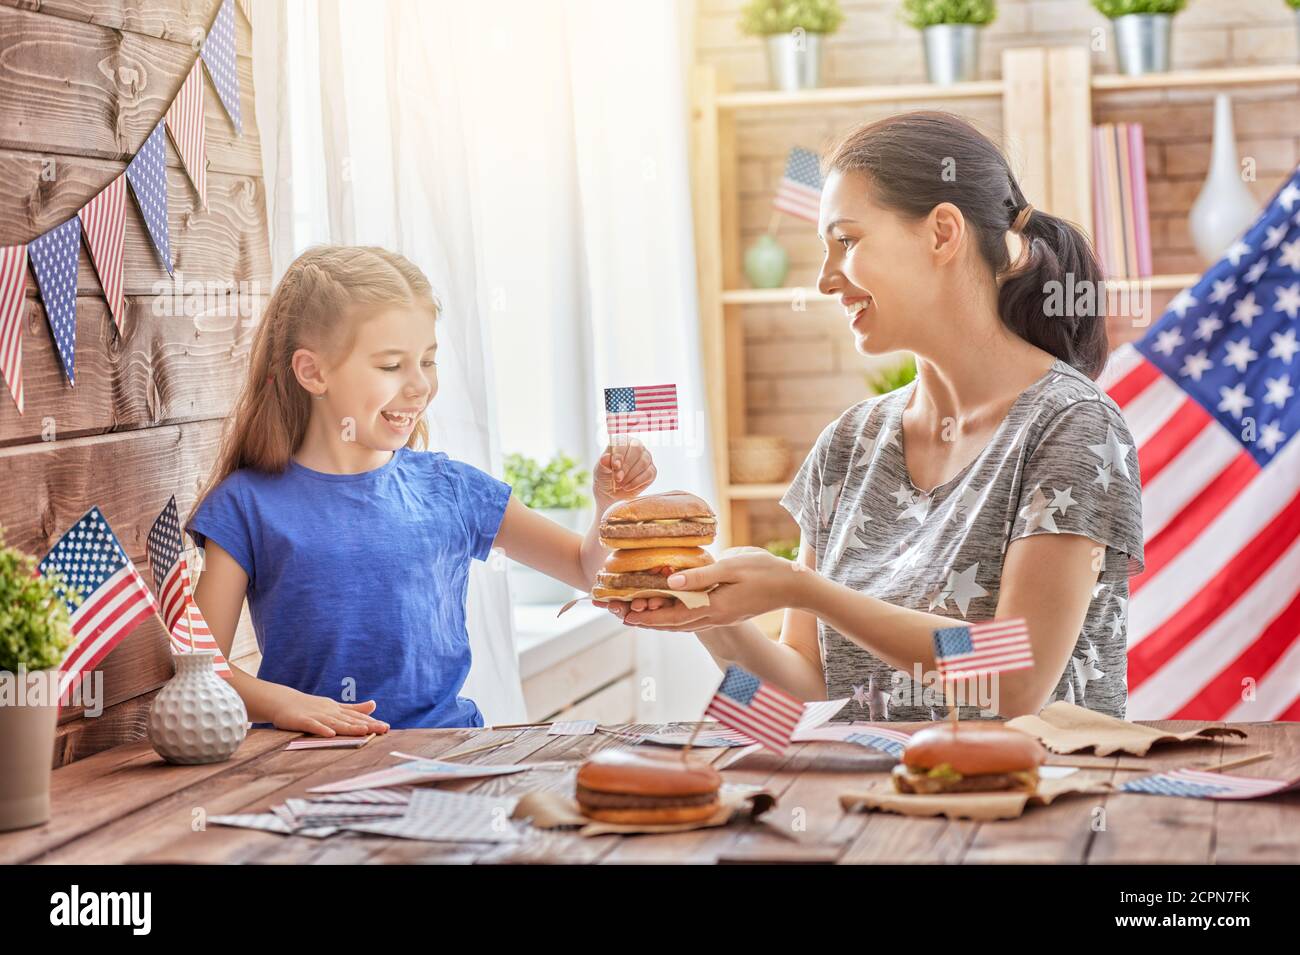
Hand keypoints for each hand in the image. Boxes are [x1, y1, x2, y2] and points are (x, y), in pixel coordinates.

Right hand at [268, 688, 389, 736]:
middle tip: (383, 729)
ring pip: (336, 722)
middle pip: (350, 720)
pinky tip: (331, 734)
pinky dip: (322, 729)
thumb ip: (353, 708)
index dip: (371, 722)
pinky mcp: (303, 721)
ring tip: (364, 731)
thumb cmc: (310, 706)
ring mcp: (317, 716)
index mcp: (338, 710)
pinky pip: (313, 725)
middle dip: (367, 725)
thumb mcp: (334, 706)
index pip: (357, 717)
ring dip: (350, 727)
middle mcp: (330, 712)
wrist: (283, 701)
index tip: (386, 727)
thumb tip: (374, 705)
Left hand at [593, 436, 655, 507]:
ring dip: (630, 475)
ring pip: (643, 462)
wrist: (610, 491)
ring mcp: (646, 458)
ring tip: (620, 483)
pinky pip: (649, 473)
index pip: (624, 442)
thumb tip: (605, 457)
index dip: (620, 454)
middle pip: (637, 449)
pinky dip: (636, 482)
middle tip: (617, 478)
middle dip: (626, 466)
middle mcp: (636, 446)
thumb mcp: (600, 470)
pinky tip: (627, 487)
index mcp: (622, 441)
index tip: (615, 466)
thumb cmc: (605, 476)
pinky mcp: (651, 471)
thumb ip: (603, 463)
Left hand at [603, 547, 806, 630]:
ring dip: (657, 619)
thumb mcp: (732, 567)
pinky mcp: (725, 613)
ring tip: (636, 614)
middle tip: (620, 615)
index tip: (624, 615)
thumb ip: (700, 575)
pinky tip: (667, 610)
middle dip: (645, 620)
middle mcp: (715, 617)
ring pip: (682, 623)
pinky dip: (674, 616)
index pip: (673, 617)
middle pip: (672, 624)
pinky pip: (693, 618)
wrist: (794, 587)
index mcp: (715, 607)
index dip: (647, 616)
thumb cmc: (766, 571)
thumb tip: (670, 581)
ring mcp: (721, 617)